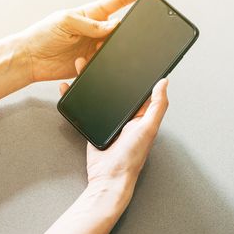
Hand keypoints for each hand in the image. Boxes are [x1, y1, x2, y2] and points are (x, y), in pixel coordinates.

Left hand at [17, 0, 160, 82]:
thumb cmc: (42, 34)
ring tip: (84, 53)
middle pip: (121, 27)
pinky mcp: (91, 64)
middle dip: (123, 33)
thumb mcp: (66, 21)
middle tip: (102, 39)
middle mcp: (96, 29)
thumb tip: (114, 25)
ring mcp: (95, 47)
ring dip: (104, 52)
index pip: (119, 0)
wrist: (30, 59)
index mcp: (91, 13)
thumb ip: (91, 24)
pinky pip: (103, 65)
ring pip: (114, 49)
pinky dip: (93, 65)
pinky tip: (78, 62)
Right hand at [59, 64, 168, 183]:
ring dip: (89, 80)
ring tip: (82, 65)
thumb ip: (157, 105)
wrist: (108, 178)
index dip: (133, 72)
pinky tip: (69, 87)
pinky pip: (85, 107)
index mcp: (141, 114)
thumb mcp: (149, 128)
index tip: (126, 56)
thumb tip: (164, 83)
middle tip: (98, 56)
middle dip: (107, 72)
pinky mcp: (94, 125)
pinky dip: (76, 96)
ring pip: (99, 94)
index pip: (138, 88)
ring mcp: (109, 120)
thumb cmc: (131, 157)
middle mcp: (126, 116)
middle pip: (116, 88)